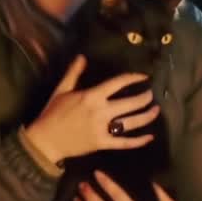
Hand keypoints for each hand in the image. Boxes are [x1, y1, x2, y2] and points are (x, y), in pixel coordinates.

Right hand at [23, 55, 159, 162]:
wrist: (46, 140)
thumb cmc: (53, 113)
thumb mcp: (62, 90)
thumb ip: (74, 73)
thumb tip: (82, 57)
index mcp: (92, 96)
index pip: (118, 83)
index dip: (133, 78)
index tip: (144, 76)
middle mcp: (100, 112)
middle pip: (130, 103)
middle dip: (144, 98)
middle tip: (151, 94)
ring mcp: (102, 129)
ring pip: (131, 123)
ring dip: (146, 116)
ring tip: (155, 110)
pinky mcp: (102, 143)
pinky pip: (124, 143)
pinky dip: (138, 141)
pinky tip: (149, 137)